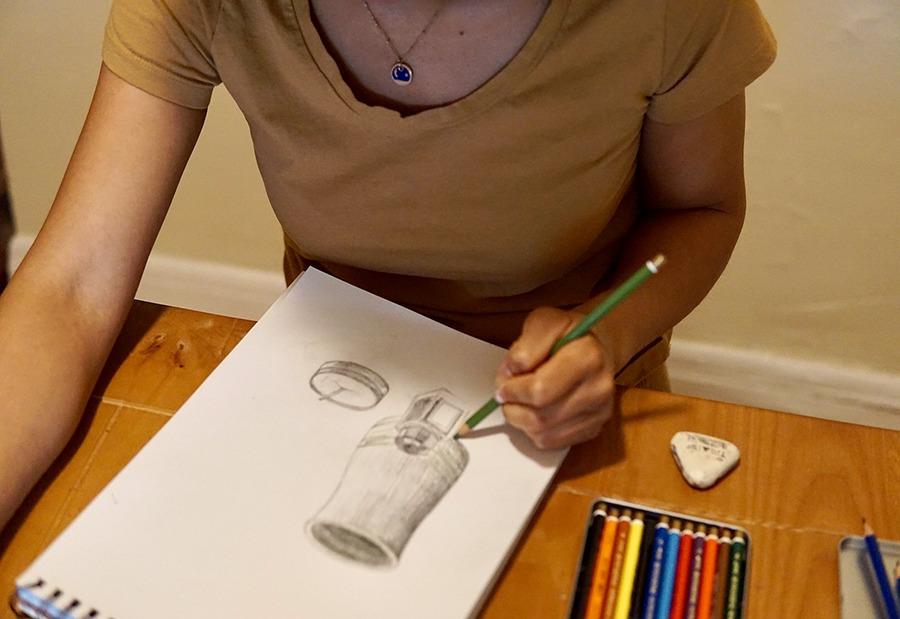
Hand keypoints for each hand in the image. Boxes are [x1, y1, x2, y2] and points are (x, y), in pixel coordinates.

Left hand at [494, 307, 615, 449]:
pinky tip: (534, 412)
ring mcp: (599, 412)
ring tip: (519, 402)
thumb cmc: (567, 335)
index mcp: (588, 357)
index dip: (513, 389)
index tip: (503, 382)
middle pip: (541, 417)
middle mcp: (599, 388)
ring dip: (520, 420)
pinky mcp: (593, 429)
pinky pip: (552, 443)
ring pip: (544, 433)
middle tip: (506, 394)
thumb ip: (526, 344)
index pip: (540, 390)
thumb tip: (512, 373)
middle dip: (513, 407)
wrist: (596, 348)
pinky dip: (534, 431)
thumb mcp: (544, 321)